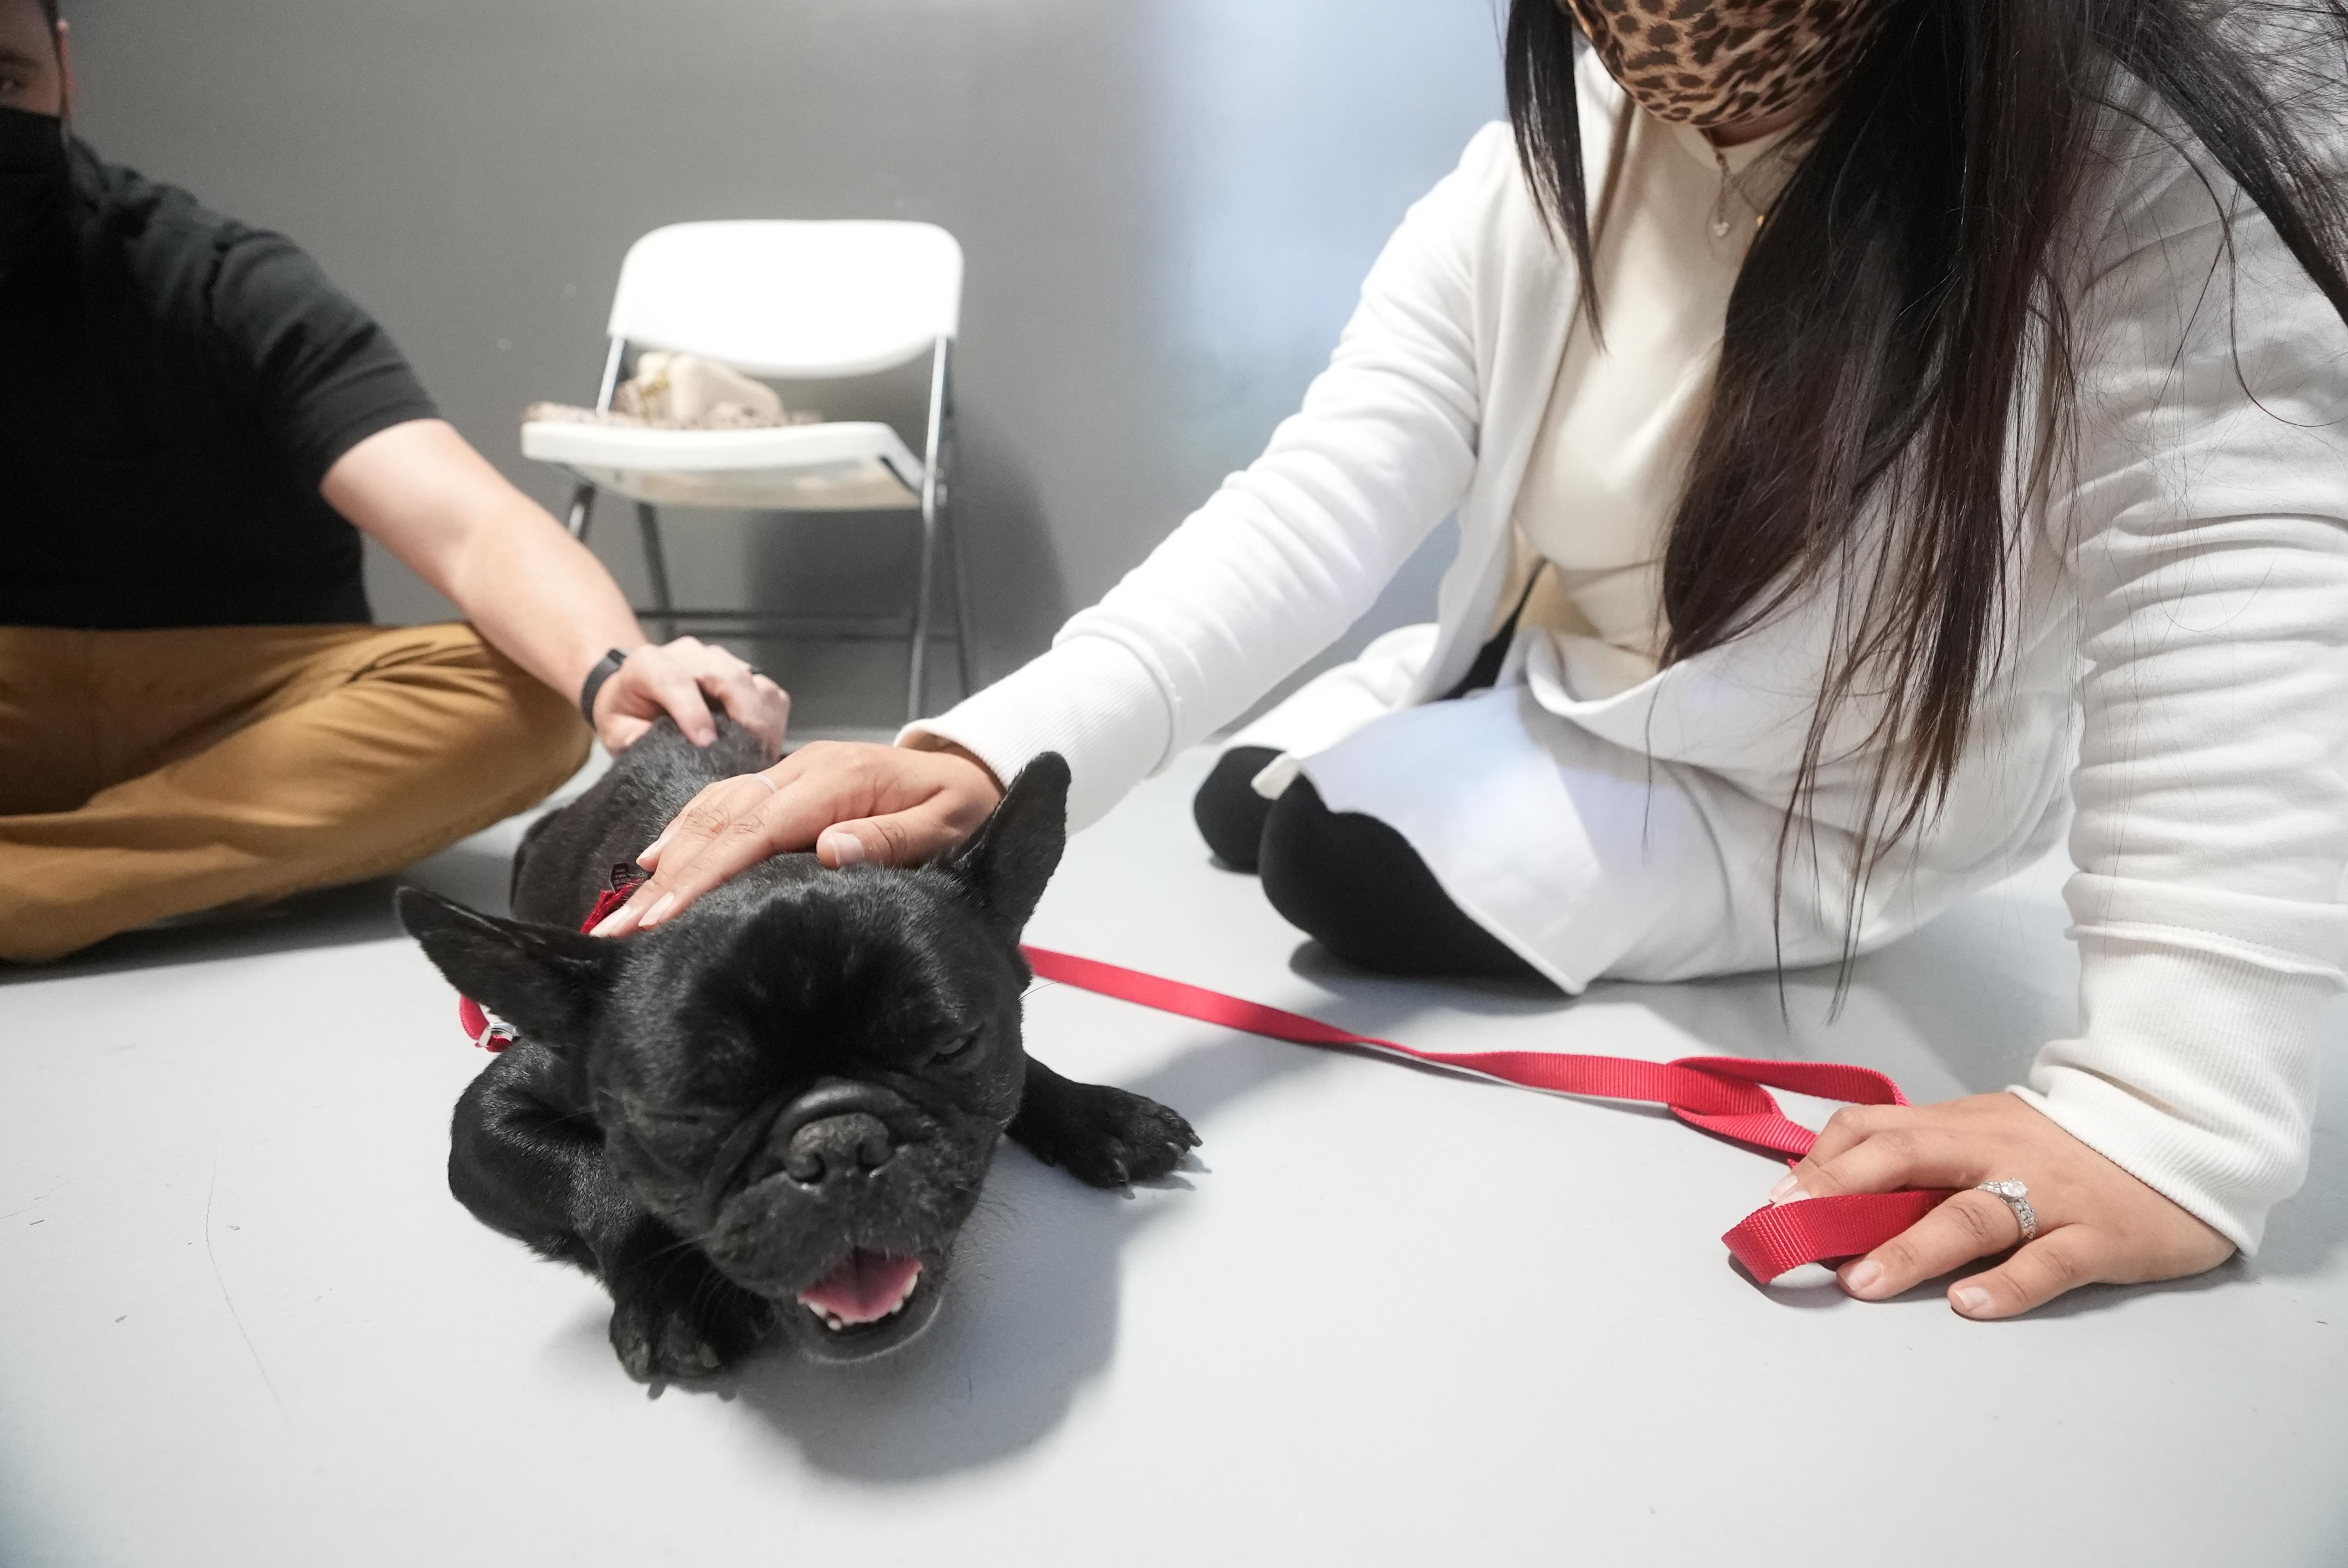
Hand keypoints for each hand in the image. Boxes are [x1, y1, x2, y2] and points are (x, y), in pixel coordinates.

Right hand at [590, 740, 1004, 935]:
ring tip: (621, 910)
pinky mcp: (786, 782)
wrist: (970, 768)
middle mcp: (803, 771)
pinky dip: (684, 832)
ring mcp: (791, 773)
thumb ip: (893, 839)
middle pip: (720, 823)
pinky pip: (724, 803)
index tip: (663, 916)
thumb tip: (830, 847)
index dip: (705, 873)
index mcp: (837, 782)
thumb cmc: (962, 807)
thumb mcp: (948, 826)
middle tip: (615, 928)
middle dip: (665, 878)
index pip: (756, 831)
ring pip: (712, 811)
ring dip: (664, 859)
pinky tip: (652, 862)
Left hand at [591, 637, 789, 756]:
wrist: (636, 692)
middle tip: (750, 756)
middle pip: (727, 676)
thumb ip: (633, 739)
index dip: (693, 712)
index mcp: (648, 664)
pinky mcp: (742, 670)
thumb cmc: (627, 714)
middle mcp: (688, 654)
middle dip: (745, 717)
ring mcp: (719, 659)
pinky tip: (764, 745)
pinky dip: (773, 719)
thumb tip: (660, 754)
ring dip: (764, 721)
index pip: (675, 680)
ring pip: (753, 682)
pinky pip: (768, 690)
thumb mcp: (616, 730)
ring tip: (761, 755)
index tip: (706, 743)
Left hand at [1778, 1093, 2234, 1317]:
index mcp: (1962, 1124)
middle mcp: (1996, 1151)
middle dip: (1841, 1194)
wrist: (2183, 1135)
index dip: (1822, 1162)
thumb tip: (1837, 1189)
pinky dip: (2007, 1283)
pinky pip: (2047, 1260)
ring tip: (1862, 1281)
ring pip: (1970, 1214)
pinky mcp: (2098, 1236)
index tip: (1778, 1200)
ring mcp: (2048, 1194)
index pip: (1876, 1128)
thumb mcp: (1988, 1133)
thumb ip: (1923, 1155)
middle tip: (1790, 1230)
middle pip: (1906, 1157)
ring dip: (1910, 1248)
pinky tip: (1970, 1304)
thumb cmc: (2069, 1145)